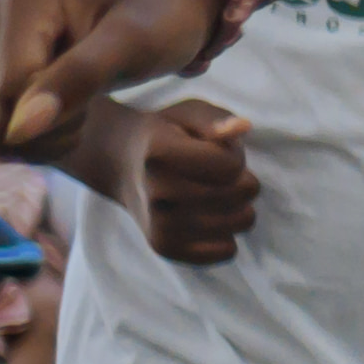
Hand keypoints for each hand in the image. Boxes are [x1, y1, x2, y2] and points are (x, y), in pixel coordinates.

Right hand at [0, 0, 218, 160]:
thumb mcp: (132, 44)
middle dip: (48, 127)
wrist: (161, 8)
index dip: (55, 114)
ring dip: (43, 136)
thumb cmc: (157, 20)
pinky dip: (34, 136)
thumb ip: (78, 78)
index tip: (98, 94)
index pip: (10, 88)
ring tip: (82, 105)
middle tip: (93, 102)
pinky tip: (66, 114)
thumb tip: (19, 129)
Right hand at [134, 99, 260, 263]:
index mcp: (159, 153)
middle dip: (240, 178)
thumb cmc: (166, 134)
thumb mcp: (188, 113)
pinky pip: (227, 250)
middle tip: (211, 172)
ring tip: (210, 192)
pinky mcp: (165, 248)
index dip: (233, 154)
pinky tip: (204, 215)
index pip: (232, 165)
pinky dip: (225, 233)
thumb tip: (242, 127)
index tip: (211, 150)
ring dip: (238, 205)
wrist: (120, 164)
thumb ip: (216, 118)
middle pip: (242, 193)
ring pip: (242, 222)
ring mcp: (159, 225)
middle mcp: (156, 192)